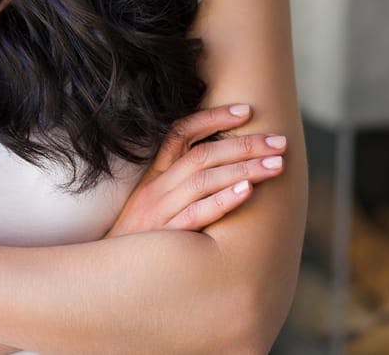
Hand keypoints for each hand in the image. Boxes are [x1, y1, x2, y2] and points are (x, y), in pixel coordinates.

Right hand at [103, 103, 286, 238]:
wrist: (109, 277)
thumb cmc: (138, 241)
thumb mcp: (150, 203)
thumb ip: (177, 184)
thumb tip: (220, 166)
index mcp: (154, 175)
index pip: (181, 133)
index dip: (212, 117)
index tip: (246, 111)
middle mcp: (157, 187)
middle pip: (202, 154)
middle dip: (244, 144)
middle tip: (279, 141)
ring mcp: (161, 211)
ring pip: (204, 179)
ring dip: (243, 168)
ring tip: (276, 164)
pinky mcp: (167, 237)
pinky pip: (197, 213)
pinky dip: (223, 200)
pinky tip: (247, 191)